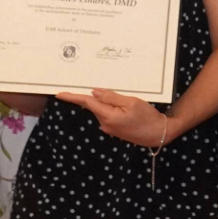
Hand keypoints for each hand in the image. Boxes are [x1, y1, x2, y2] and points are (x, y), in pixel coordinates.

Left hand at [53, 88, 172, 146]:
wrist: (158, 134)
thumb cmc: (147, 116)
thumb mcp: (131, 102)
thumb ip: (111, 97)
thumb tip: (94, 93)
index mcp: (107, 116)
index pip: (87, 103)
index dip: (73, 97)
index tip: (59, 94)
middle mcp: (105, 124)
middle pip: (94, 105)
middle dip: (95, 96)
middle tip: (97, 84)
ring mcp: (109, 128)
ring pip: (101, 110)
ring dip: (105, 102)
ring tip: (123, 98)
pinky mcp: (114, 129)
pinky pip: (107, 114)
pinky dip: (109, 107)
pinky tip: (122, 105)